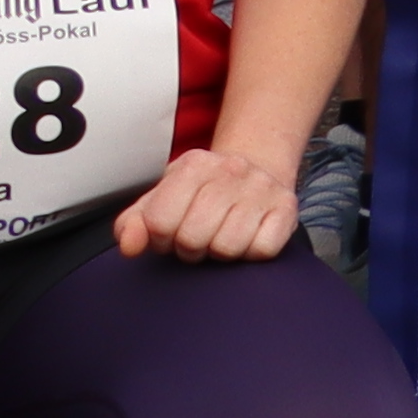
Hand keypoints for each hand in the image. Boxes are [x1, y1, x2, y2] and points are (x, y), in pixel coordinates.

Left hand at [109, 139, 307, 264]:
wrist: (255, 170)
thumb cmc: (201, 194)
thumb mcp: (161, 199)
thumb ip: (134, 224)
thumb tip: (130, 246)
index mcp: (193, 165)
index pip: (158, 222)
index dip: (159, 238)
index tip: (170, 231)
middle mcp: (230, 169)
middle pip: (192, 238)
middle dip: (190, 248)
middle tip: (199, 237)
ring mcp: (262, 187)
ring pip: (228, 248)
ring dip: (220, 252)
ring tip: (222, 235)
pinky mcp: (287, 207)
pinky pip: (261, 250)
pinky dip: (252, 252)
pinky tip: (249, 235)